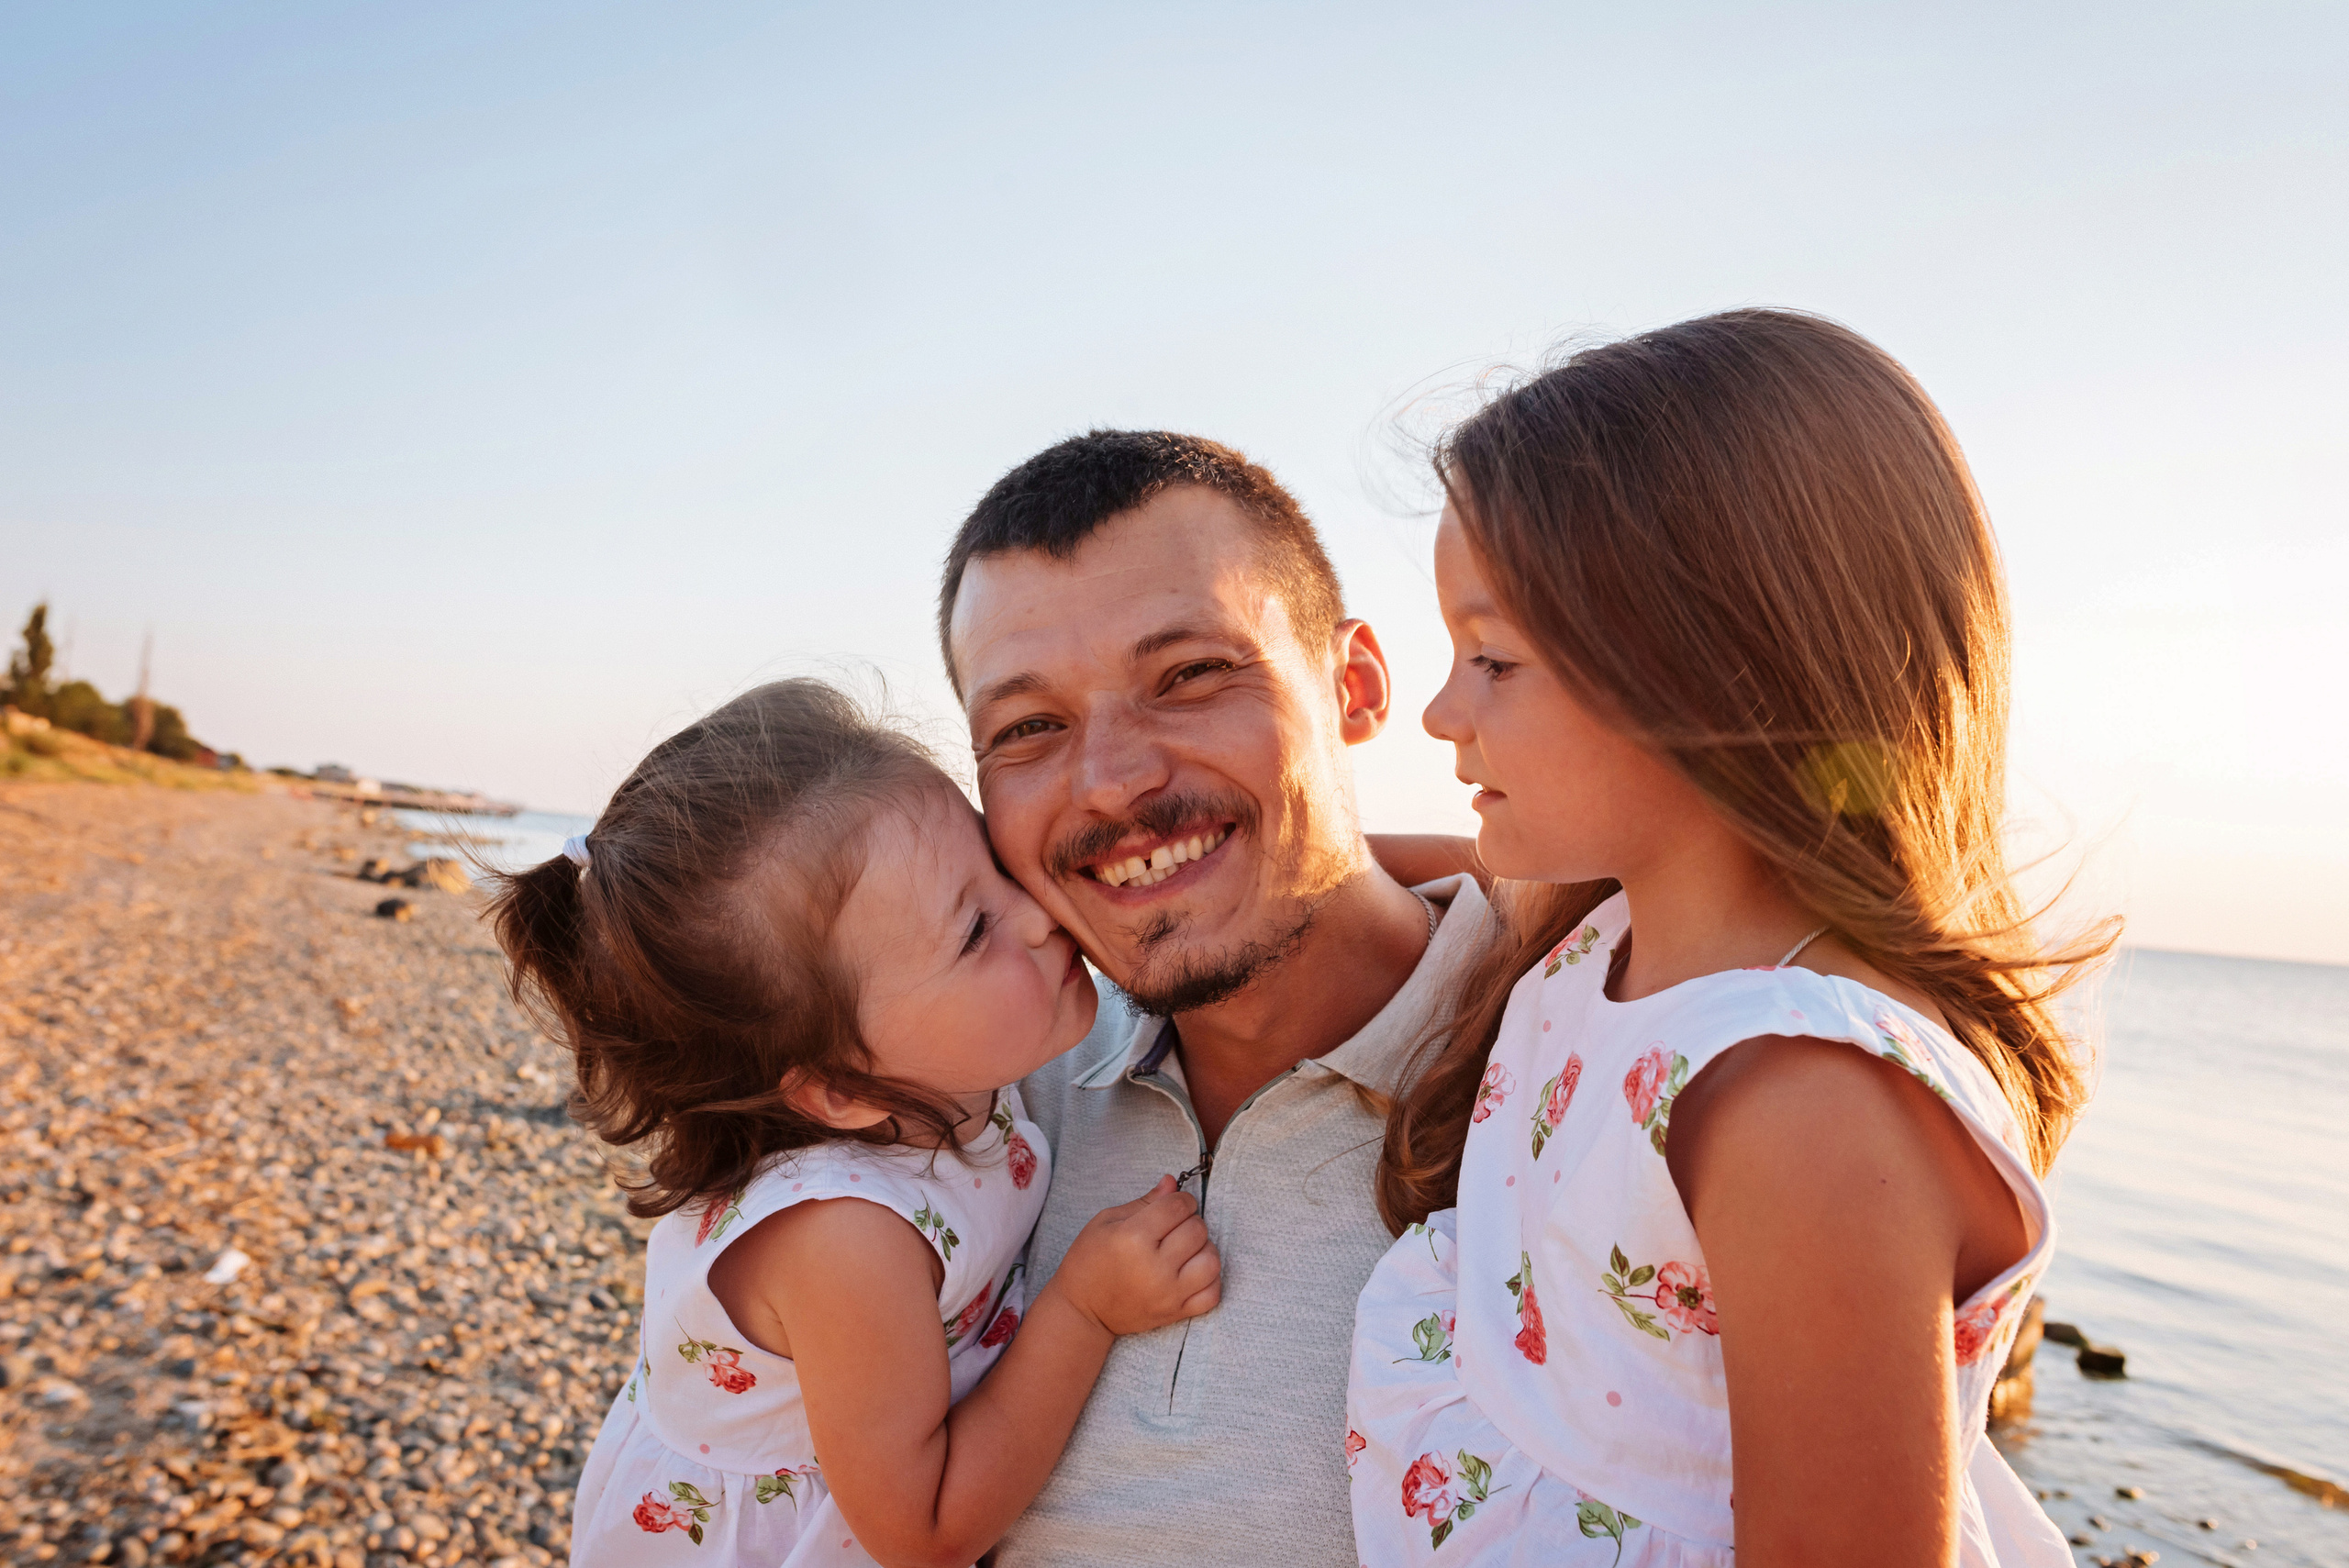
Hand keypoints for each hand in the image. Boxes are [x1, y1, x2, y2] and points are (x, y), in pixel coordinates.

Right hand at [1045, 1175, 1221, 1336]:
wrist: (1082, 1310)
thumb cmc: (1089, 1261)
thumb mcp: (1106, 1222)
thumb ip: (1144, 1201)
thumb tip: (1172, 1182)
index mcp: (1133, 1237)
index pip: (1178, 1206)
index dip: (1180, 1199)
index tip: (1173, 1205)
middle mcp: (1155, 1266)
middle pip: (1197, 1230)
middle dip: (1190, 1221)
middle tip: (1174, 1228)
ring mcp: (1168, 1293)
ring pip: (1211, 1261)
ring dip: (1203, 1249)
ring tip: (1186, 1250)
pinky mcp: (1176, 1313)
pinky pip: (1212, 1294)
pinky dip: (1209, 1280)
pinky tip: (1192, 1272)